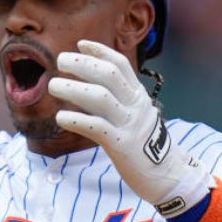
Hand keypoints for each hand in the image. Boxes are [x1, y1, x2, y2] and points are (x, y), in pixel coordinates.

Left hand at [50, 40, 211, 216]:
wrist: (169, 176)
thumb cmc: (146, 146)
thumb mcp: (138, 116)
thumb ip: (120, 100)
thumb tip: (95, 86)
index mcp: (138, 96)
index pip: (121, 65)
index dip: (100, 52)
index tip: (80, 44)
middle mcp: (135, 105)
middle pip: (109, 75)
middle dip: (83, 64)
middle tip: (60, 60)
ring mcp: (130, 124)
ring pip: (100, 97)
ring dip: (74, 88)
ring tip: (53, 86)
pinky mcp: (122, 146)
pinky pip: (97, 128)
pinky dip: (77, 120)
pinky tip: (60, 117)